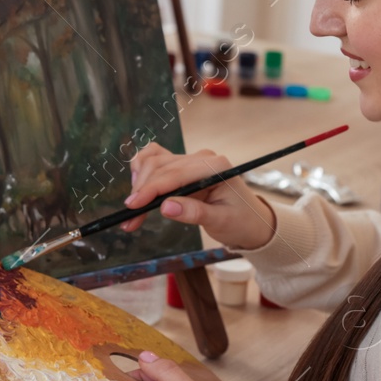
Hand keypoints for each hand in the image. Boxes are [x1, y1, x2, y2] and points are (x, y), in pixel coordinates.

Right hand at [124, 143, 275, 250]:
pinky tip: (138, 188)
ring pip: (154, 162)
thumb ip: (194, 213)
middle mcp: (202, 158)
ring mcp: (192, 160)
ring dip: (139, 183)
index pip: (176, 174)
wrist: (251, 222)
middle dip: (142, 191)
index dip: (151, 189)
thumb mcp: (220, 222)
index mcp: (216, 167)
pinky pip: (157, 160)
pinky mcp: (184, 167)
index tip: (133, 205)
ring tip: (133, 210)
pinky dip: (143, 171)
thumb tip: (166, 207)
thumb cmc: (241, 222)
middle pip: (161, 166)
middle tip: (129, 219)